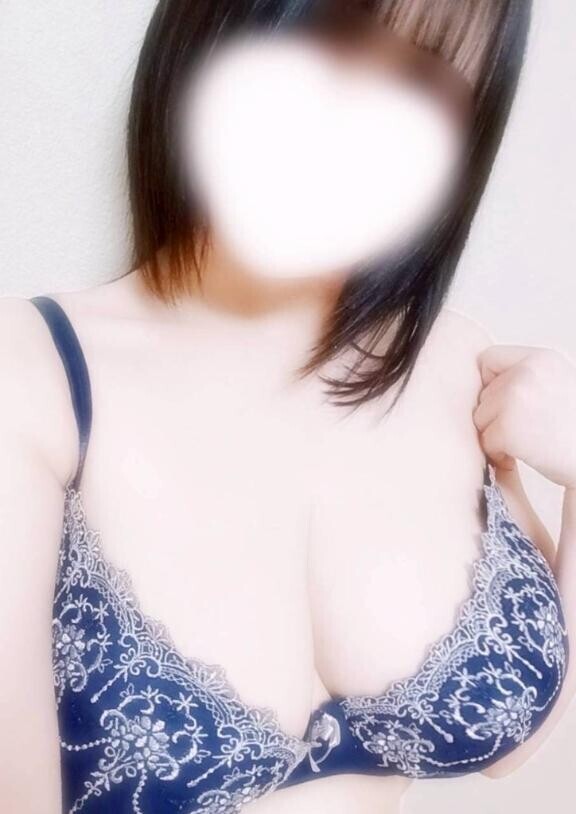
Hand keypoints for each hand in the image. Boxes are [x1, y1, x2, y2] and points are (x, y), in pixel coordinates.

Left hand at [473, 345, 575, 489]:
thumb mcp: (560, 384)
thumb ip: (527, 376)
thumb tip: (484, 382)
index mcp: (541, 359)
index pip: (489, 358)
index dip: (490, 382)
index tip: (505, 403)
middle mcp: (526, 373)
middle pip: (483, 393)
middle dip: (495, 416)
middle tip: (521, 432)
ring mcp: (515, 400)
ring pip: (479, 418)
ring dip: (494, 435)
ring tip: (522, 444)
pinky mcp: (508, 429)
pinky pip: (485, 441)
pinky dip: (497, 454)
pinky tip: (518, 458)